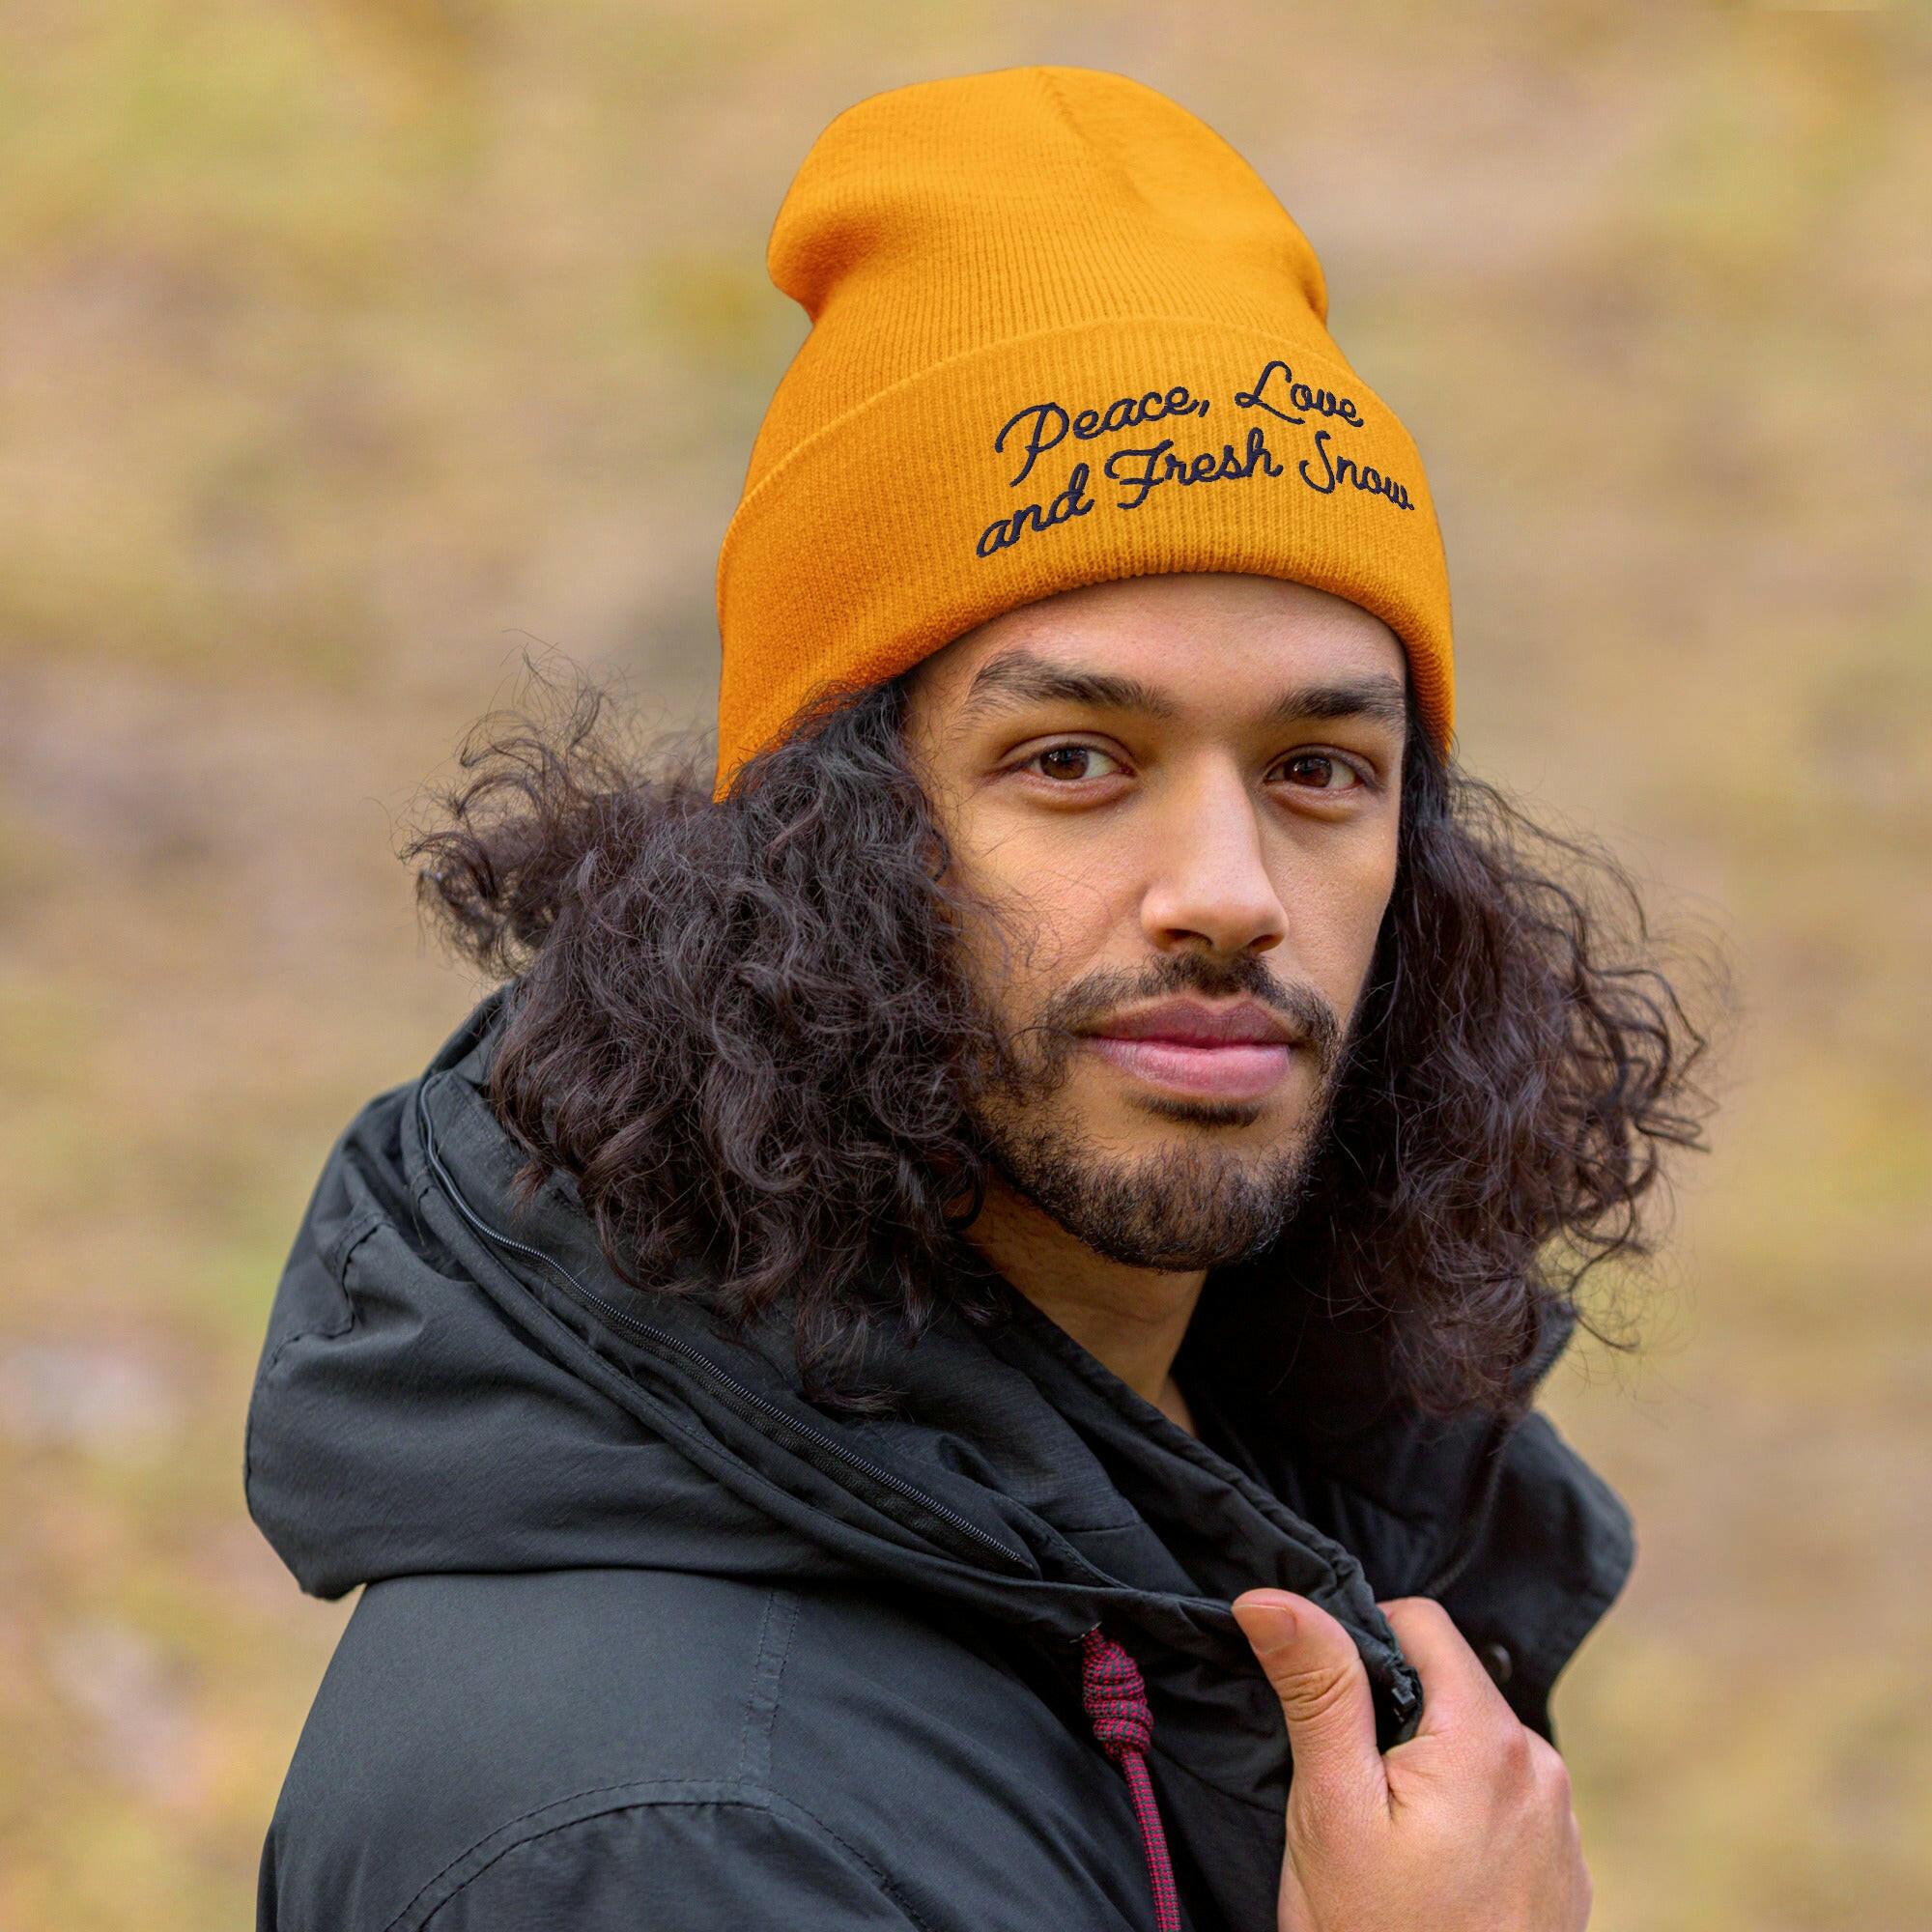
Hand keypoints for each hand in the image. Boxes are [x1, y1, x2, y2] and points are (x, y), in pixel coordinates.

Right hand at [1232, 1591, 1590, 1931]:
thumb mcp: (1330, 1808)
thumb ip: (1317, 1688)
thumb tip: (1272, 1595)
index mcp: (1489, 1739)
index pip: (1421, 1622)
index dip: (1359, 1643)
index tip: (1324, 1709)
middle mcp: (1543, 1769)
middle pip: (1449, 1685)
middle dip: (1392, 1714)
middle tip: (1347, 1792)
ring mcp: (1562, 1826)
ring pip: (1474, 1744)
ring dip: (1428, 1765)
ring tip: (1386, 1844)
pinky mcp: (1564, 1872)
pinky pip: (1504, 1802)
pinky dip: (1462, 1814)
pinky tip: (1428, 1876)